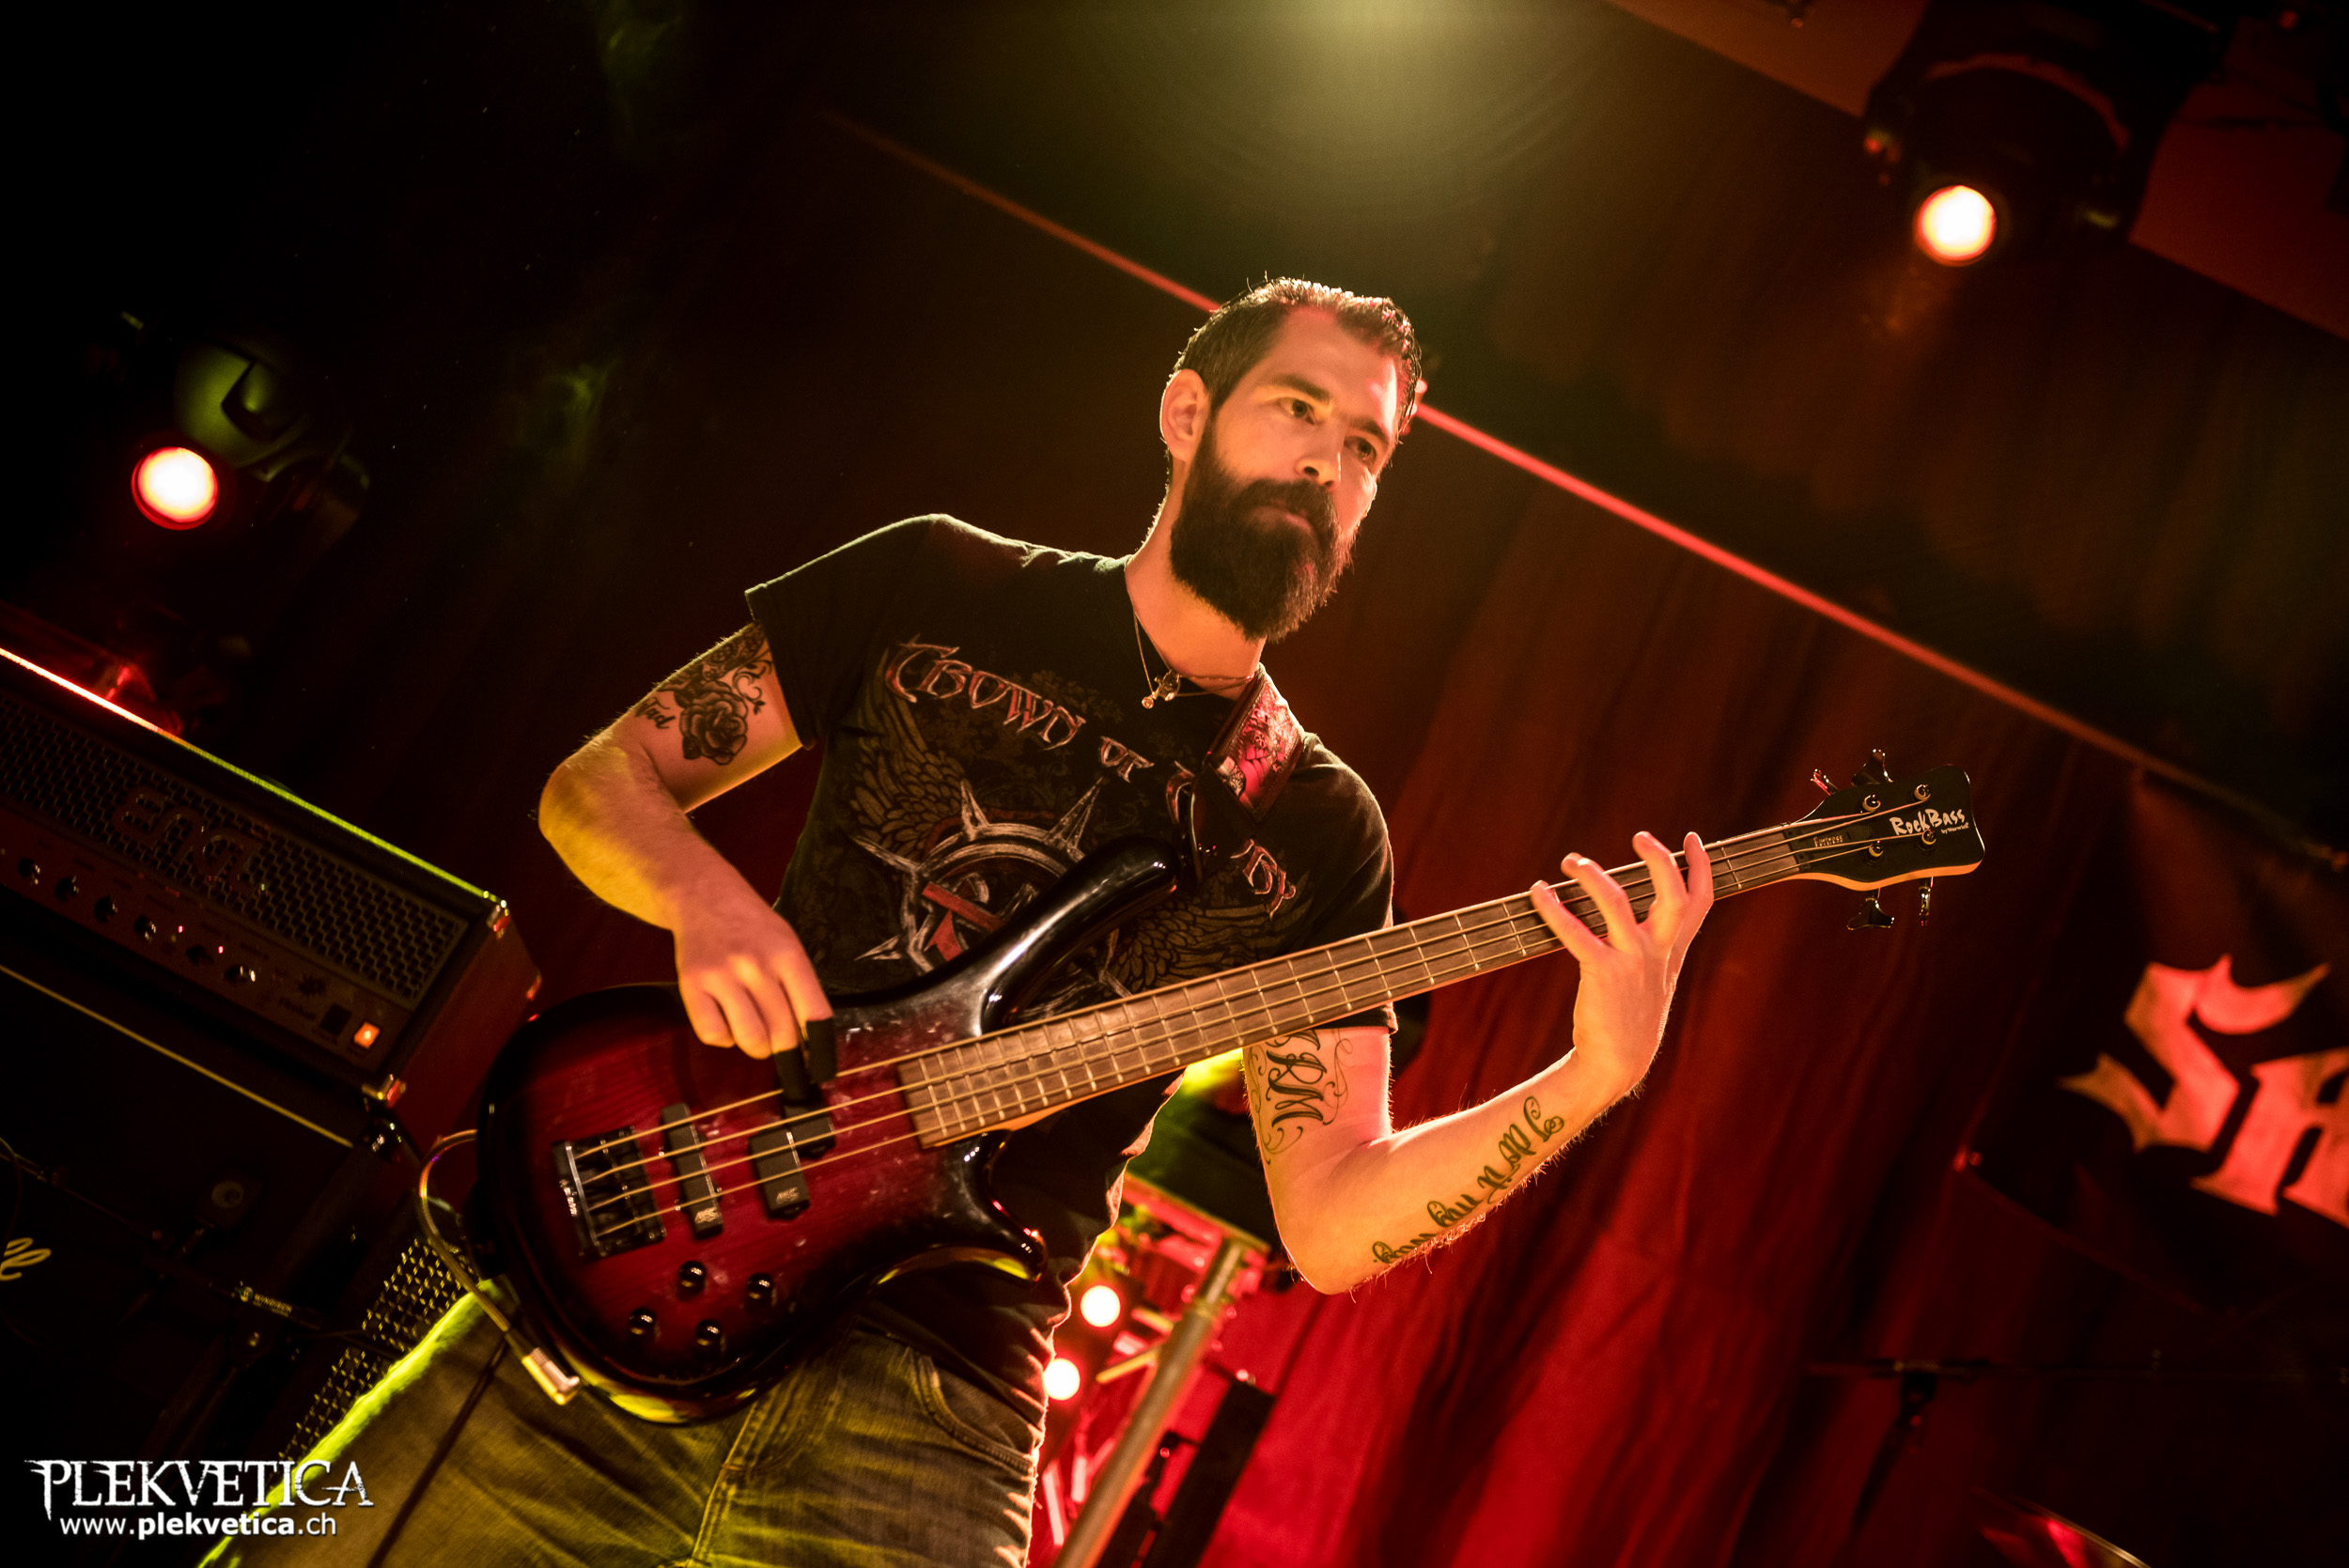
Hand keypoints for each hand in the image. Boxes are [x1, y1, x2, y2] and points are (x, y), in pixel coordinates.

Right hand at [669, 877, 831, 1057]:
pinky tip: (727, 1022)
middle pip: (782, 1032)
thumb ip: (800, 985)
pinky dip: (724, 1039)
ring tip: (758, 1037)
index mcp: (787, 954)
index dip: (819, 1045)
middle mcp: (755, 965)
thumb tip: (811, 1037)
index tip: (818, 1061)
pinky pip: (713, 1035)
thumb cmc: (753, 926)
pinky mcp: (691, 985)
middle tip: (782, 1045)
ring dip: (758, 1048)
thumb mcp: (788, 943)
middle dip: (786, 1049)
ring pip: (750, 1039)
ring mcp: (721, 976)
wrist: (705, 897)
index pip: (814, 1013)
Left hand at [1530, 830, 1713, 1093]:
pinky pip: (1575, 931)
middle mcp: (1658, 951)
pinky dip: (1553, 907)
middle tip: (1640, 836)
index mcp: (1673, 950)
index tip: (1693, 838)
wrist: (1617, 1062)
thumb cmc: (1631, 1018)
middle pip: (1671, 894)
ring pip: (1616, 902)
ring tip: (1571, 861)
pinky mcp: (1602, 972)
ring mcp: (1632, 961)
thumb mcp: (1655, 979)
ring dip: (1591, 874)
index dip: (1700, 867)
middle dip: (1660, 859)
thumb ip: (1654, 947)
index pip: (1700, 902)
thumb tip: (1642, 918)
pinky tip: (1538, 893)